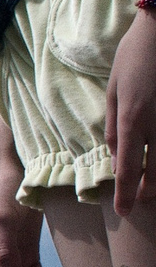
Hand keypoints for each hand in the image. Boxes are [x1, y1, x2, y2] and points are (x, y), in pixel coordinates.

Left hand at [110, 8, 155, 214]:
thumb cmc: (135, 55)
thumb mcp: (114, 88)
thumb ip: (114, 123)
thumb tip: (116, 154)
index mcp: (132, 118)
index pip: (127, 168)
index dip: (126, 194)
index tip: (123, 212)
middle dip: (149, 191)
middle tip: (143, 202)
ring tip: (154, 186)